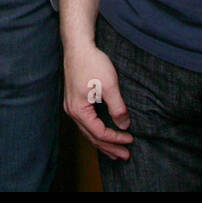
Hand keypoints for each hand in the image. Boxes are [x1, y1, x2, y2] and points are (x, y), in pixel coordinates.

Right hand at [63, 44, 133, 159]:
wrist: (78, 46)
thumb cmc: (92, 63)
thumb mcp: (109, 86)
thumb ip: (117, 108)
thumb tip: (124, 125)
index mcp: (79, 110)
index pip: (99, 133)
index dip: (116, 139)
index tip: (130, 140)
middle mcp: (72, 112)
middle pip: (91, 137)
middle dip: (109, 147)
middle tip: (125, 156)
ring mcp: (71, 107)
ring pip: (87, 131)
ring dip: (102, 142)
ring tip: (115, 152)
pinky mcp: (74, 101)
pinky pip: (85, 123)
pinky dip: (96, 132)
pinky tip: (103, 134)